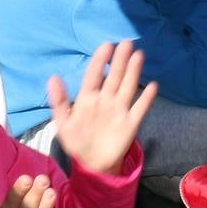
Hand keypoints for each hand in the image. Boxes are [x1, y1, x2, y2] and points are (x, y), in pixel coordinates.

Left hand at [51, 39, 156, 174]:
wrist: (92, 164)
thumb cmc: (77, 141)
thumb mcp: (63, 123)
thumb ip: (59, 101)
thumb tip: (53, 77)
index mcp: (88, 98)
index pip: (94, 75)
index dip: (100, 60)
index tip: (106, 45)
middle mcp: (106, 100)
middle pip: (114, 76)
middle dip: (120, 60)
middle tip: (126, 43)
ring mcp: (119, 110)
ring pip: (127, 87)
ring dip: (133, 72)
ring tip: (138, 55)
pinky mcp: (130, 124)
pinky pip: (140, 109)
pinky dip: (146, 99)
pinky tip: (153, 86)